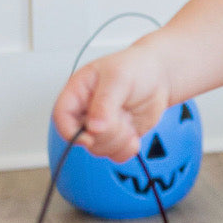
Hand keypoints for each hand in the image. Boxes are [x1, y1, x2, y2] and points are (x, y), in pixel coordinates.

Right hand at [52, 41, 170, 162]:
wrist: (161, 76)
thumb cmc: (137, 67)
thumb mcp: (119, 78)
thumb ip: (104, 102)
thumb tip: (93, 127)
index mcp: (78, 92)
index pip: (61, 116)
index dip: (70, 131)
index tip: (89, 137)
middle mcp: (87, 111)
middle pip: (82, 138)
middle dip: (106, 133)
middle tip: (121, 116)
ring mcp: (102, 126)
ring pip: (99, 149)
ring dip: (119, 140)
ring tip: (129, 119)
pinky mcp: (117, 136)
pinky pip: (116, 155)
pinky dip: (128, 148)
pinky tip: (134, 132)